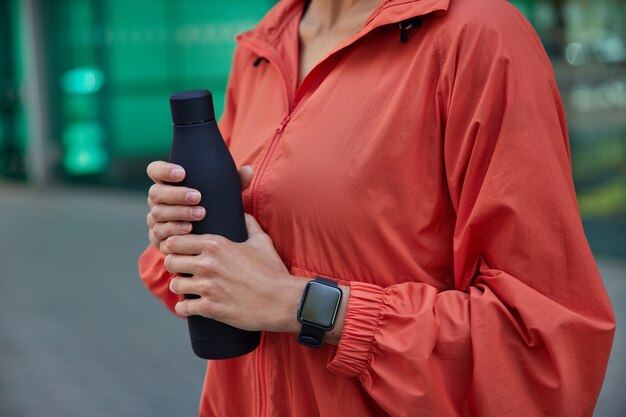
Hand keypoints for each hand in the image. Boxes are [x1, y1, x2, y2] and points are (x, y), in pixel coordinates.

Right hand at [146, 161, 253, 252]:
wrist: (210, 238)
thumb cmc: (216, 208)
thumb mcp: (225, 194)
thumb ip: (237, 181)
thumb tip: (249, 171)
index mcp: (168, 184)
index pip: (155, 170)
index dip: (164, 170)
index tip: (183, 173)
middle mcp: (157, 201)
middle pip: (156, 193)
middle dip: (176, 194)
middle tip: (198, 197)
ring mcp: (156, 220)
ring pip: (158, 213)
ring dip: (179, 213)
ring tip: (200, 214)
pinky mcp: (158, 238)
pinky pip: (160, 233)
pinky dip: (174, 231)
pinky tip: (189, 230)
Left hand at [163, 214, 306, 332]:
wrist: (283, 300)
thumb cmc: (273, 270)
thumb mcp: (262, 242)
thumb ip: (249, 224)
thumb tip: (243, 212)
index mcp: (215, 245)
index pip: (175, 240)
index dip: (175, 245)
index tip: (180, 250)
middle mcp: (207, 264)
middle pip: (170, 261)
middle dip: (175, 265)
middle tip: (183, 269)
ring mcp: (207, 287)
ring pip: (174, 284)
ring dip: (180, 286)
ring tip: (188, 287)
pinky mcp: (210, 308)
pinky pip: (183, 308)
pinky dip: (185, 308)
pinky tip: (191, 306)